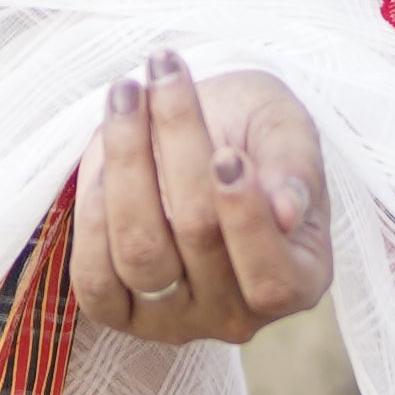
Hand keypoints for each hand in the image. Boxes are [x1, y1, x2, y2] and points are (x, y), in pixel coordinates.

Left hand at [67, 50, 331, 345]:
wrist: (203, 135)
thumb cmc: (255, 134)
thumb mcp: (288, 129)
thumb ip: (295, 165)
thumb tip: (286, 210)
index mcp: (300, 279)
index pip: (272, 279)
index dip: (245, 219)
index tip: (228, 154)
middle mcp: (238, 315)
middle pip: (199, 240)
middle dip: (179, 146)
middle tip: (165, 74)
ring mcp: (175, 320)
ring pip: (140, 252)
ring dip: (127, 162)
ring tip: (127, 93)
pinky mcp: (119, 312)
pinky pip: (94, 277)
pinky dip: (94, 210)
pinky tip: (104, 155)